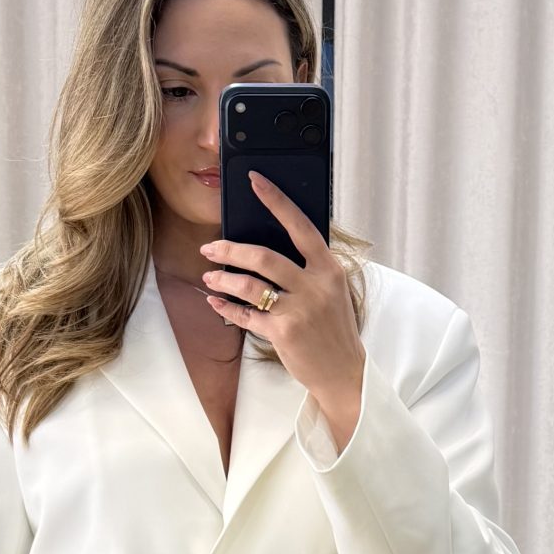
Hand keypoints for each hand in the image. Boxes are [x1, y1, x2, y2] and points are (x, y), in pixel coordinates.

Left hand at [201, 176, 365, 440]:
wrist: (344, 373)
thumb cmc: (333, 330)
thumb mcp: (331, 292)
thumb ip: (308, 269)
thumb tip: (268, 248)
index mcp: (329, 268)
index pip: (300, 226)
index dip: (276, 201)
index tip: (254, 180)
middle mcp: (315, 286)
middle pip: (264, 257)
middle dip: (230, 250)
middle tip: (210, 248)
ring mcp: (300, 310)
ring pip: (250, 285)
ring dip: (223, 279)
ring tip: (209, 278)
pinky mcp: (284, 332)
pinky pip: (247, 314)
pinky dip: (227, 307)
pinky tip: (215, 302)